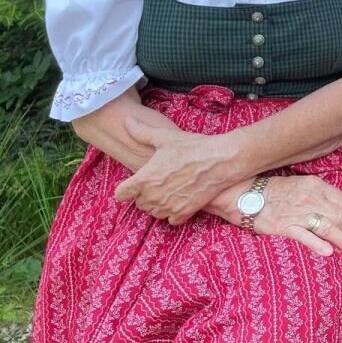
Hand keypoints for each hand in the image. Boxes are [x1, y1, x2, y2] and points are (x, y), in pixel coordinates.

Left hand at [114, 119, 240, 223]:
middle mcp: (153, 196)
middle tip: (158, 182)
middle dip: (145, 195)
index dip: (126, 188)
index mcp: (144, 179)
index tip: (134, 183)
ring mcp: (168, 206)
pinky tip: (181, 200)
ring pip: (154, 213)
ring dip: (158, 205)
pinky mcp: (184, 213)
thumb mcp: (165, 137)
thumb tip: (126, 122)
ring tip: (169, 190)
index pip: (121, 194)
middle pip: (139, 204)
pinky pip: (171, 220)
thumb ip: (142, 132)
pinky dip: (174, 212)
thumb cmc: (192, 148)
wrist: (220, 161)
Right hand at [248, 175, 341, 257]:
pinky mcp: (284, 226)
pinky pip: (304, 235)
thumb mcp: (305, 184)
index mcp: (316, 186)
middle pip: (340, 215)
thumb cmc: (276, 191)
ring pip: (328, 226)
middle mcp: (310, 198)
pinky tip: (328, 252)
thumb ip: (329, 192)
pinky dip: (317, 243)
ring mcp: (297, 212)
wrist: (245, 195)